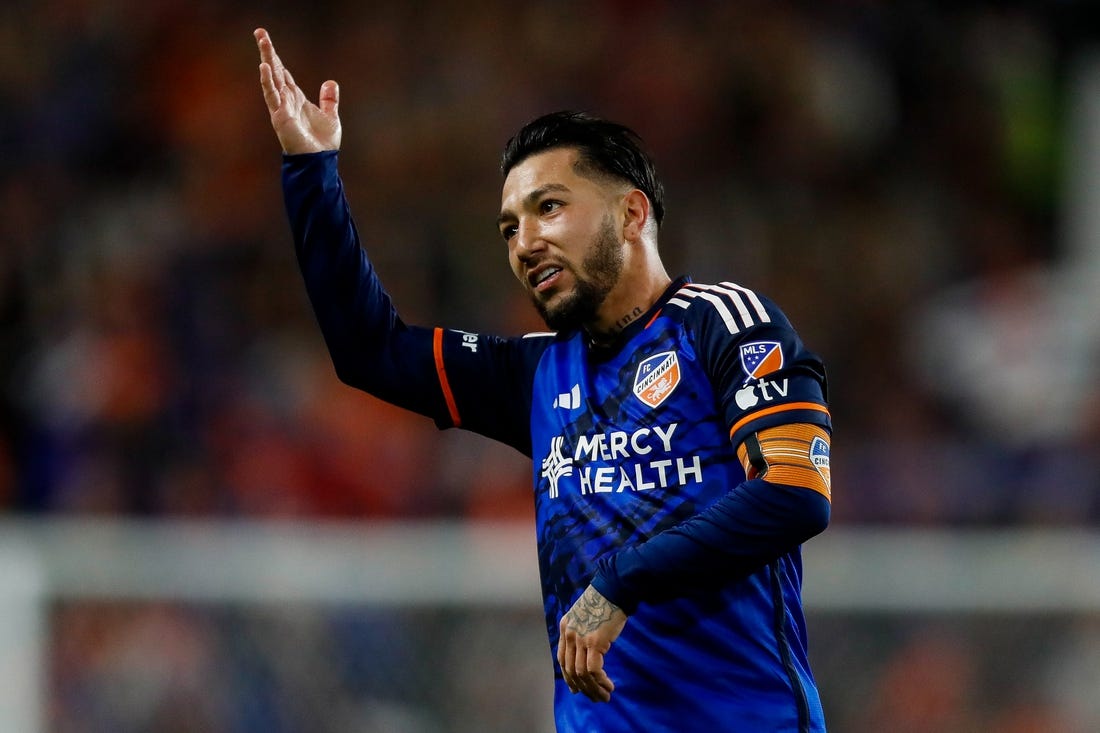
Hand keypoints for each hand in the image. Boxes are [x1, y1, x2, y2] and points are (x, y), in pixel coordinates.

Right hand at [254, 27, 341, 153]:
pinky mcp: (280, 117)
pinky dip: (268, 81)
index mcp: (297, 99)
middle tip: (260, 32)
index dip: (277, 59)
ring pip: (272, 78)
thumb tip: (331, 82)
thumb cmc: (322, 144)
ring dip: (266, 58)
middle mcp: (287, 101)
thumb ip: (329, 100)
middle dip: (268, 52)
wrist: (320, 162)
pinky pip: (272, 95)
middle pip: (276, 71)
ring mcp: (282, 108)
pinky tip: (264, 67)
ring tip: (261, 39)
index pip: (284, 74)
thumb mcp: (331, 116)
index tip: (268, 43)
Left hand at [557, 584, 626, 702]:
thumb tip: (587, 652)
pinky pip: (593, 670)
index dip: (569, 677)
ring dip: (593, 688)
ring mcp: (580, 638)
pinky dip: (600, 681)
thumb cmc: (604, 602)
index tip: (577, 689)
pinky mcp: (594, 642)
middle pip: (571, 670)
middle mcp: (569, 634)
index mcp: (565, 627)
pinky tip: (608, 685)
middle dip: (583, 688)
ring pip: (582, 673)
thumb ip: (582, 631)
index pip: (562, 659)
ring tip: (605, 696)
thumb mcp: (585, 616)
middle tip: (595, 697)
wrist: (613, 590)